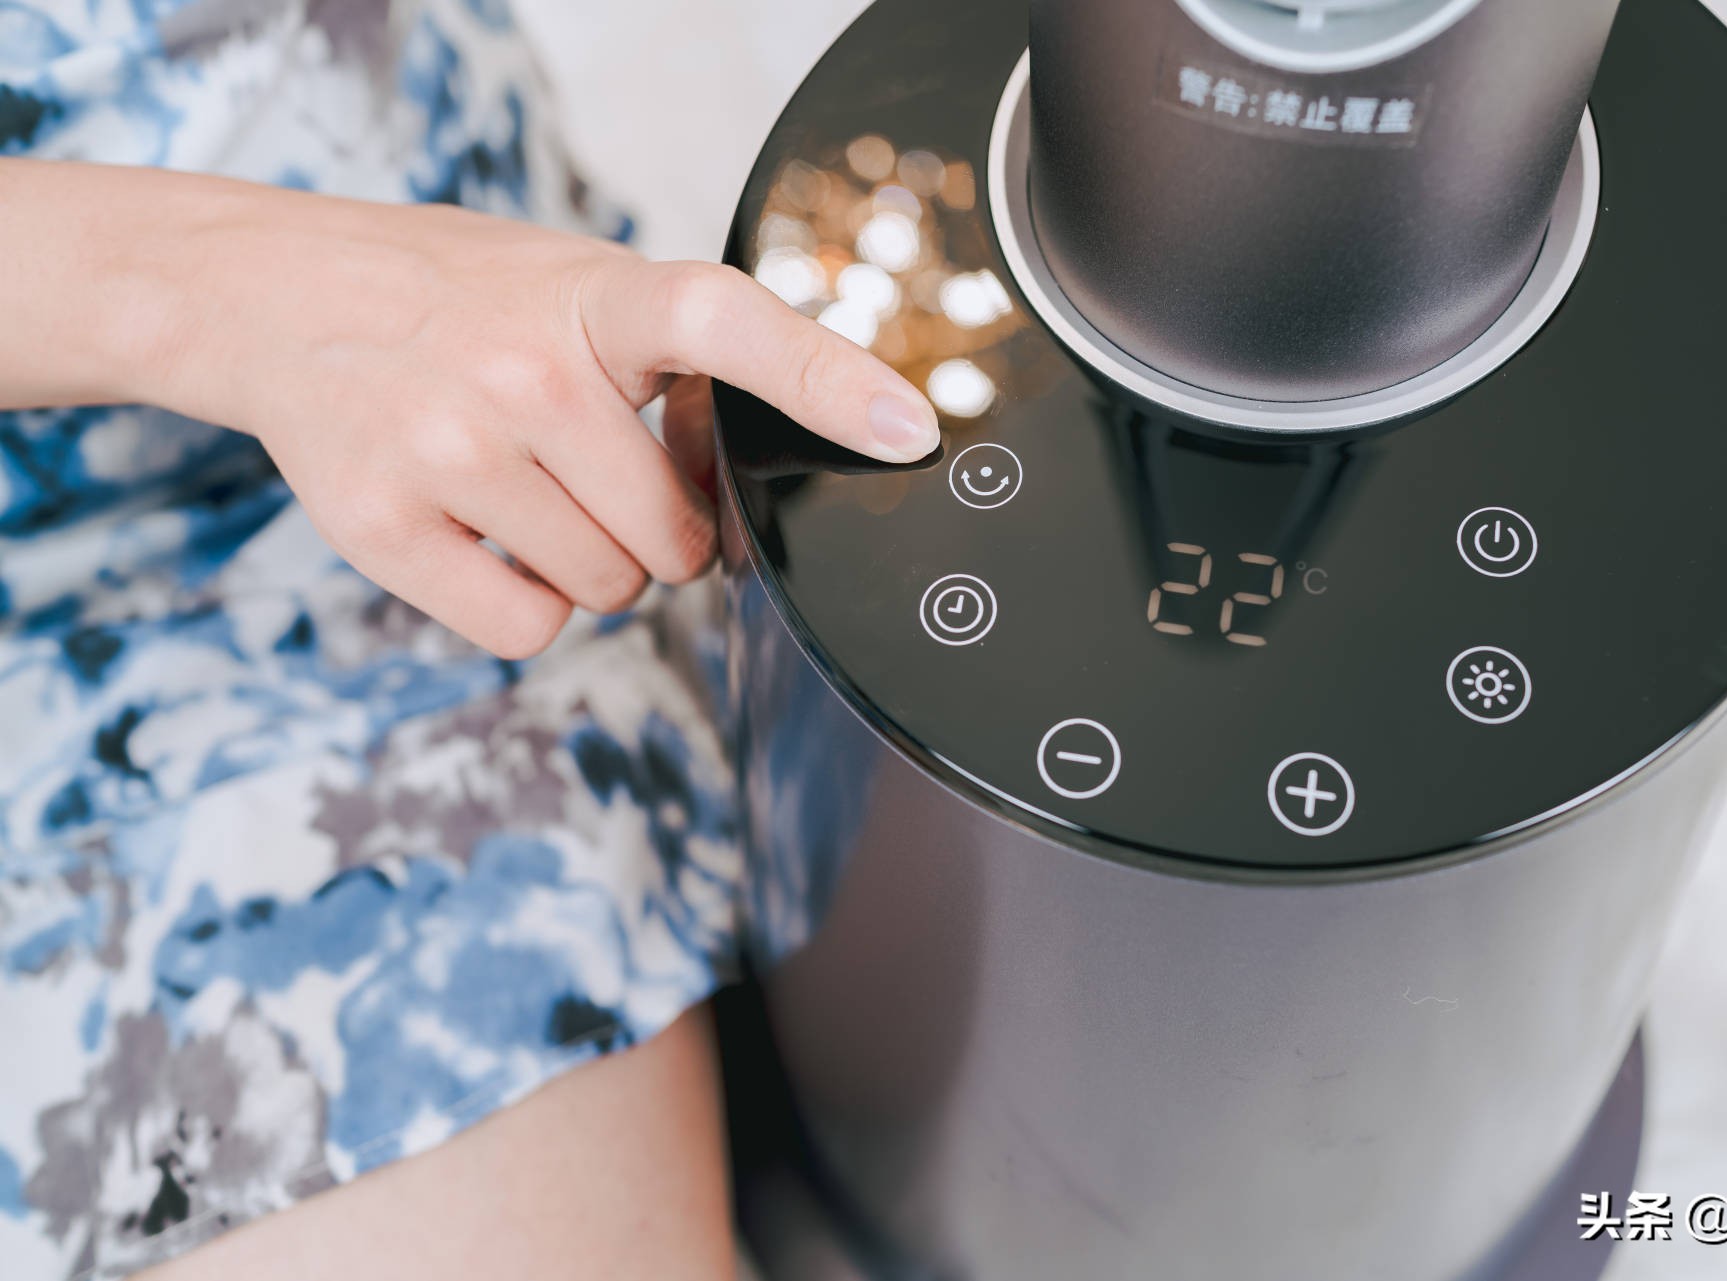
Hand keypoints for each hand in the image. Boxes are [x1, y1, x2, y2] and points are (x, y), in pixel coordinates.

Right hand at [126, 181, 939, 657]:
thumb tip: (774, 471)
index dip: (826, 381)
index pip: (725, 322)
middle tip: (600, 474)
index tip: (910, 429)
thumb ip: (675, 360)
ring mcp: (449, 447)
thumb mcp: (577, 285)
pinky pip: (527, 627)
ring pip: (608, 591)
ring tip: (531, 490)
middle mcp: (525, 370)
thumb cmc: (462, 301)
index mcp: (594, 295)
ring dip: (593, 566)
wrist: (279, 295)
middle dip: (663, 532)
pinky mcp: (382, 523)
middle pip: (677, 539)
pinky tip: (487, 535)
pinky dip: (527, 604)